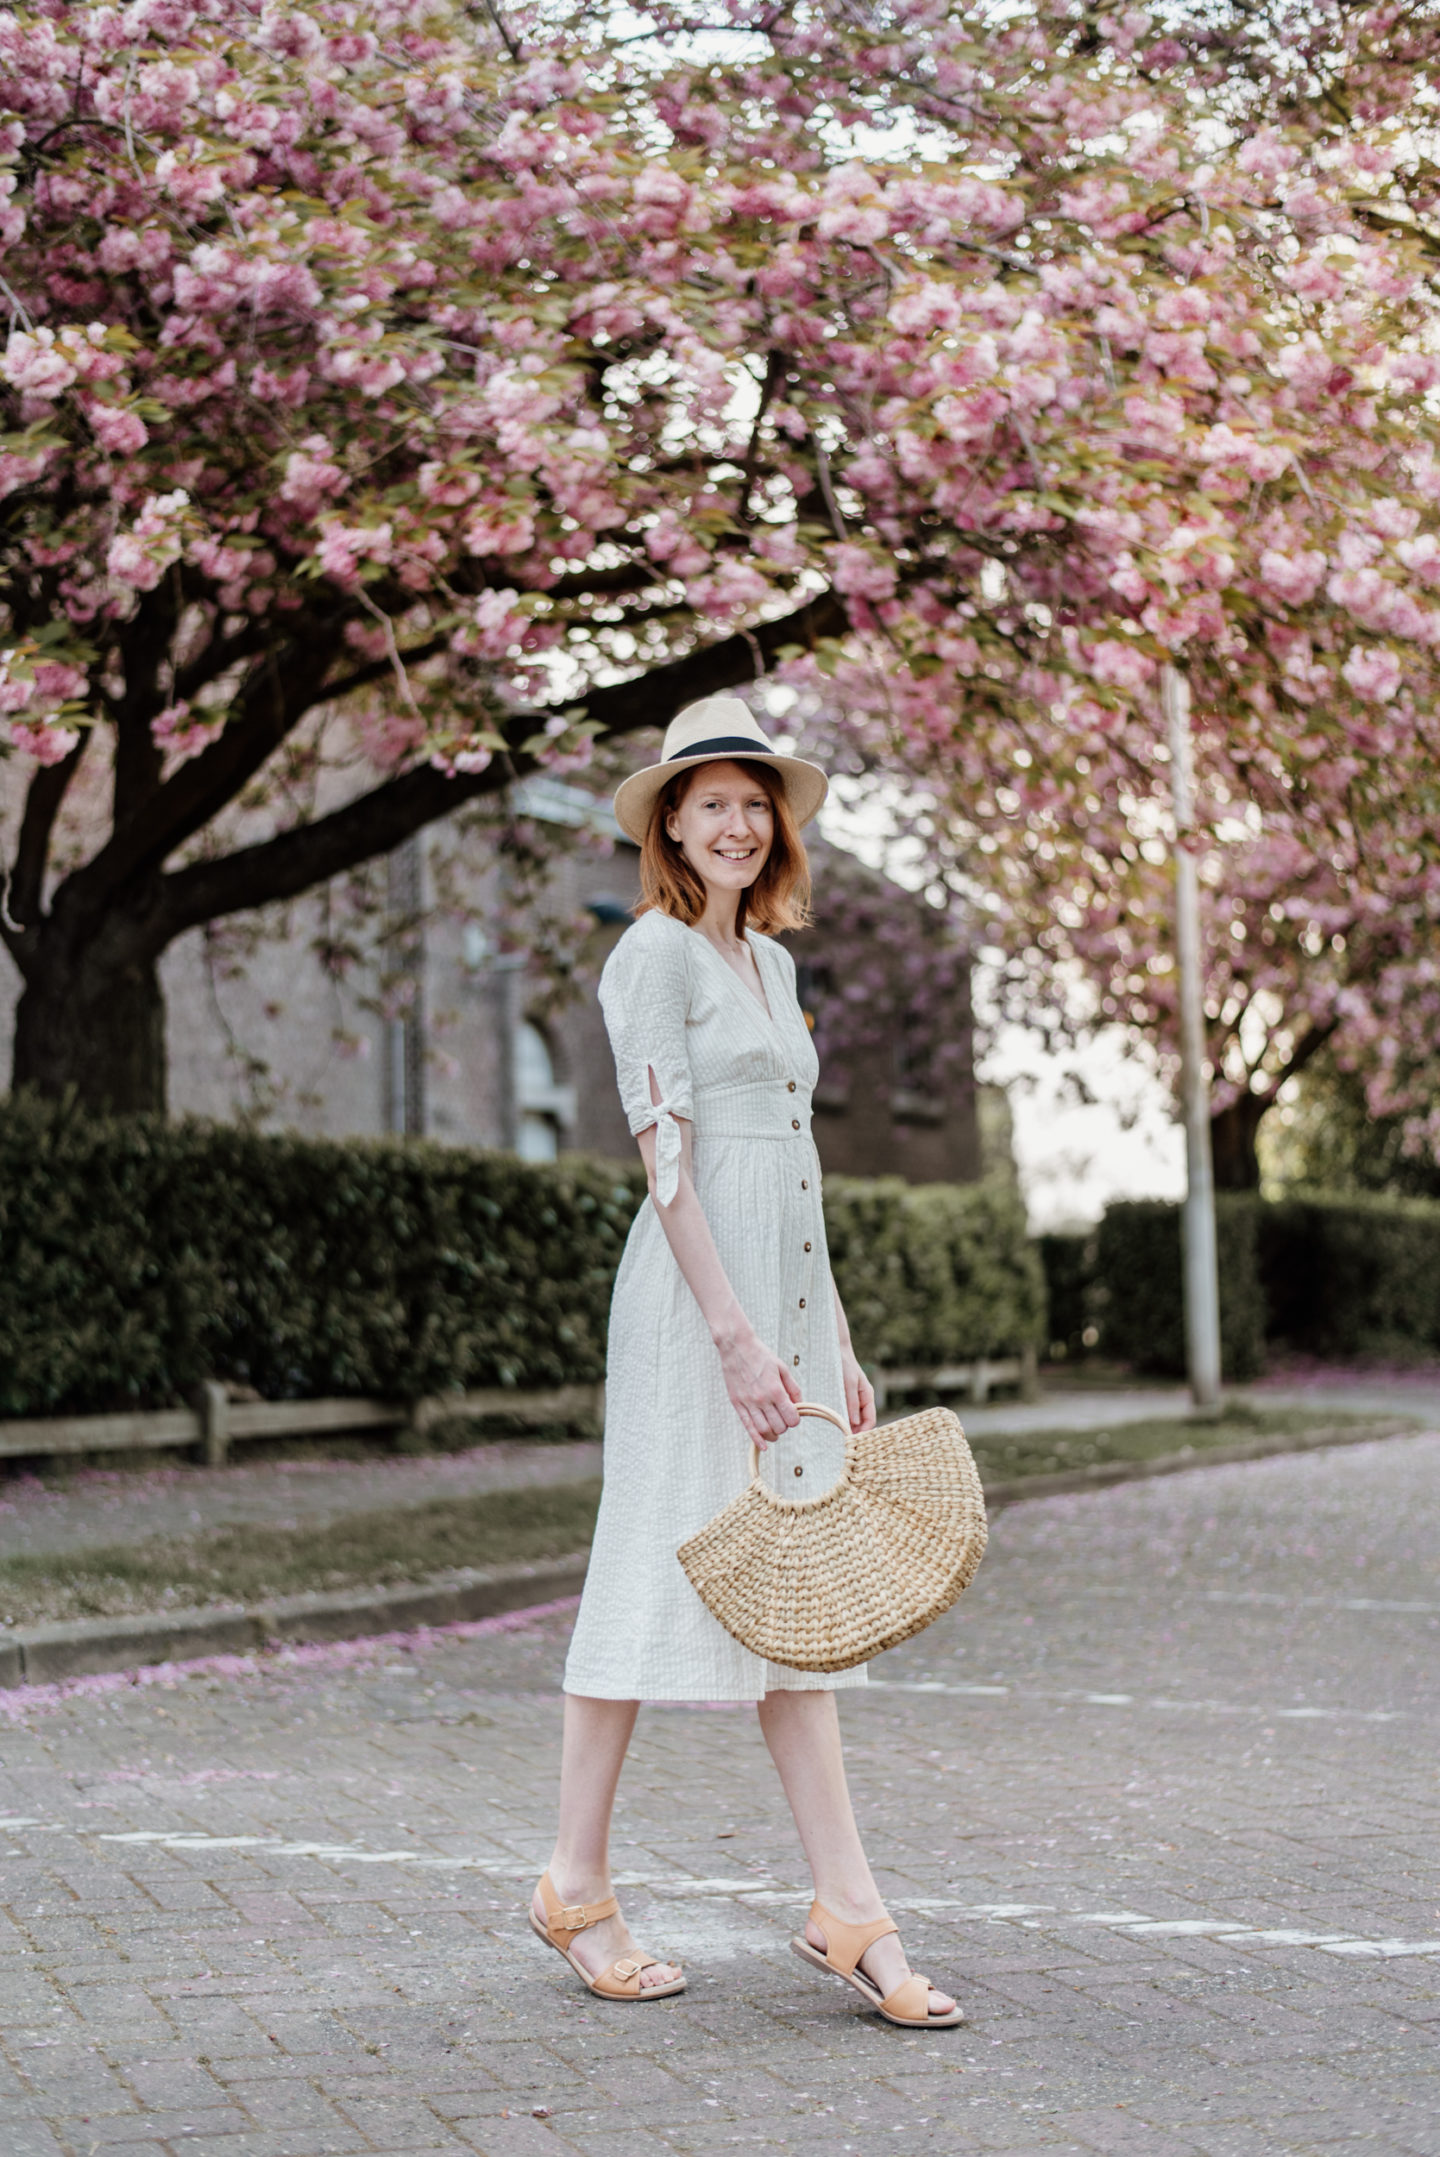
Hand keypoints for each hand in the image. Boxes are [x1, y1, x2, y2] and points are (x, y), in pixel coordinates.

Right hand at [717, 1327, 801, 1447]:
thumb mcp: (782, 1368)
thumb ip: (793, 1388)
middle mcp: (762, 1399)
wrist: (736, 1347)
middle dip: (785, 1426)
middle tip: (784, 1419)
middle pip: (778, 1426)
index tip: (794, 1415)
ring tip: (776, 1432)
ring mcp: (748, 1403)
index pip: (791, 1418)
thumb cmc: (761, 1356)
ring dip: (773, 1435)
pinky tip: (763, 1446)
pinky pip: (747, 1426)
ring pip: (763, 1430)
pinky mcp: (737, 1404)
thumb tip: (799, 1405)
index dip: (795, 1419)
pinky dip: (756, 1439)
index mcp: (775, 1390)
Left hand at [840, 1346, 875, 1433]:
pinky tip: (832, 1426)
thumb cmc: (844, 1365)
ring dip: (847, 1428)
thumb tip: (855, 1423)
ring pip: (853, 1420)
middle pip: (862, 1423)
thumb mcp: (848, 1383)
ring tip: (837, 1438)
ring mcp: (853, 1400)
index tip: (854, 1441)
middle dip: (856, 1433)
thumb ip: (852, 1402)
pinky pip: (844, 1414)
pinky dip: (841, 1421)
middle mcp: (862, 1400)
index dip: (864, 1432)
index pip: (870, 1420)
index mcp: (867, 1396)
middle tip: (844, 1444)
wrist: (835, 1350)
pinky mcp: (843, 1399)